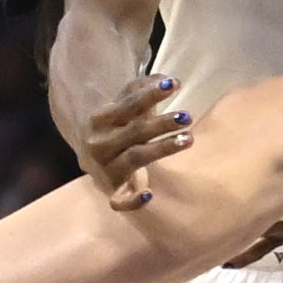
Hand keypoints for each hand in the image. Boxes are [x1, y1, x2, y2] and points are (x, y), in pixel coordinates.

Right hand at [83, 73, 194, 210]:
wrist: (93, 155)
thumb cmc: (118, 126)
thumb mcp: (126, 105)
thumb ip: (145, 89)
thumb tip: (170, 80)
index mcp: (100, 120)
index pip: (127, 105)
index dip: (150, 94)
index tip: (175, 84)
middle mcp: (99, 145)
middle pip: (134, 131)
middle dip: (161, 123)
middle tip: (187, 116)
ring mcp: (105, 170)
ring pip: (134, 158)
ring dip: (162, 148)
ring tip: (188, 138)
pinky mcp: (112, 191)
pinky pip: (119, 201)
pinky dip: (131, 200)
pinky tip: (149, 194)